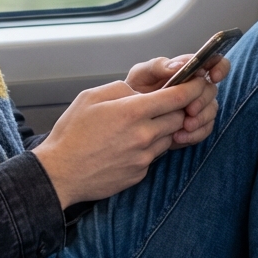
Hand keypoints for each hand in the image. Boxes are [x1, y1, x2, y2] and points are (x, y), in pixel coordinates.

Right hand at [30, 75, 209, 208]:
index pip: (178, 97)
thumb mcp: (91, 97)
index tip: (197, 83)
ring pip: (168, 138)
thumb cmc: (71, 133)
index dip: (193, 88)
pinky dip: (148, 148)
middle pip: (179, 118)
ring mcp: (144, 158)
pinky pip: (154, 156)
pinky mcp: (140, 174)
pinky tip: (126, 146)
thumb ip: (121, 89)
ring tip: (136, 127)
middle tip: (161, 106)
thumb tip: (139, 92)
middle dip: (176, 110)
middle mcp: (144, 135)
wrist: (59, 173)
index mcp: (132, 112)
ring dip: (161, 130)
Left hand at [125, 54, 229, 146]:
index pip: (213, 62)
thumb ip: (158, 66)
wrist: (127, 115)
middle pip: (212, 90)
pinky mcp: (195, 125)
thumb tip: (179, 65)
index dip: (219, 67)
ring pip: (211, 111)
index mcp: (187, 69)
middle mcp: (195, 87)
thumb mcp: (141, 74)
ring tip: (182, 127)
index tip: (214, 76)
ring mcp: (198, 106)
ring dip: (200, 120)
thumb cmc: (135, 89)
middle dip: (203, 101)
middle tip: (189, 111)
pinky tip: (178, 137)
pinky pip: (204, 130)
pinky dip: (194, 135)